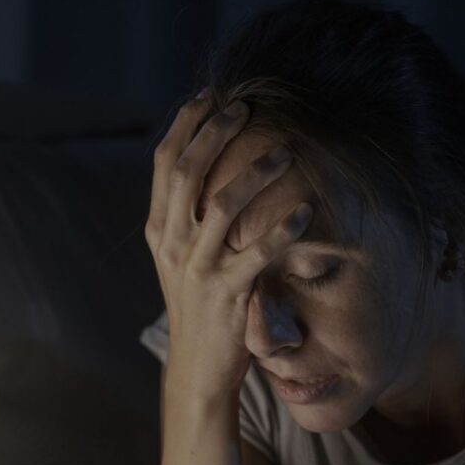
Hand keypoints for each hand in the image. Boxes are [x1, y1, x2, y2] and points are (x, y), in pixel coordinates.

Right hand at [145, 90, 312, 404]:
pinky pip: (257, 252)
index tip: (210, 97)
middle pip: (186, 171)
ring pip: (221, 204)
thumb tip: (207, 167)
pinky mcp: (225, 293)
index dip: (186, 124)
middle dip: (215, 132)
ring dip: (256, 172)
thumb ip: (186, 218)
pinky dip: (283, 229)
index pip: (165, 164)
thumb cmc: (197, 307)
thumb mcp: (180, 259)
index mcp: (158, 230)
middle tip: (247, 108)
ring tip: (286, 152)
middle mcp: (171, 244)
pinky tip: (305, 212)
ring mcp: (196, 268)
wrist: (196, 367)